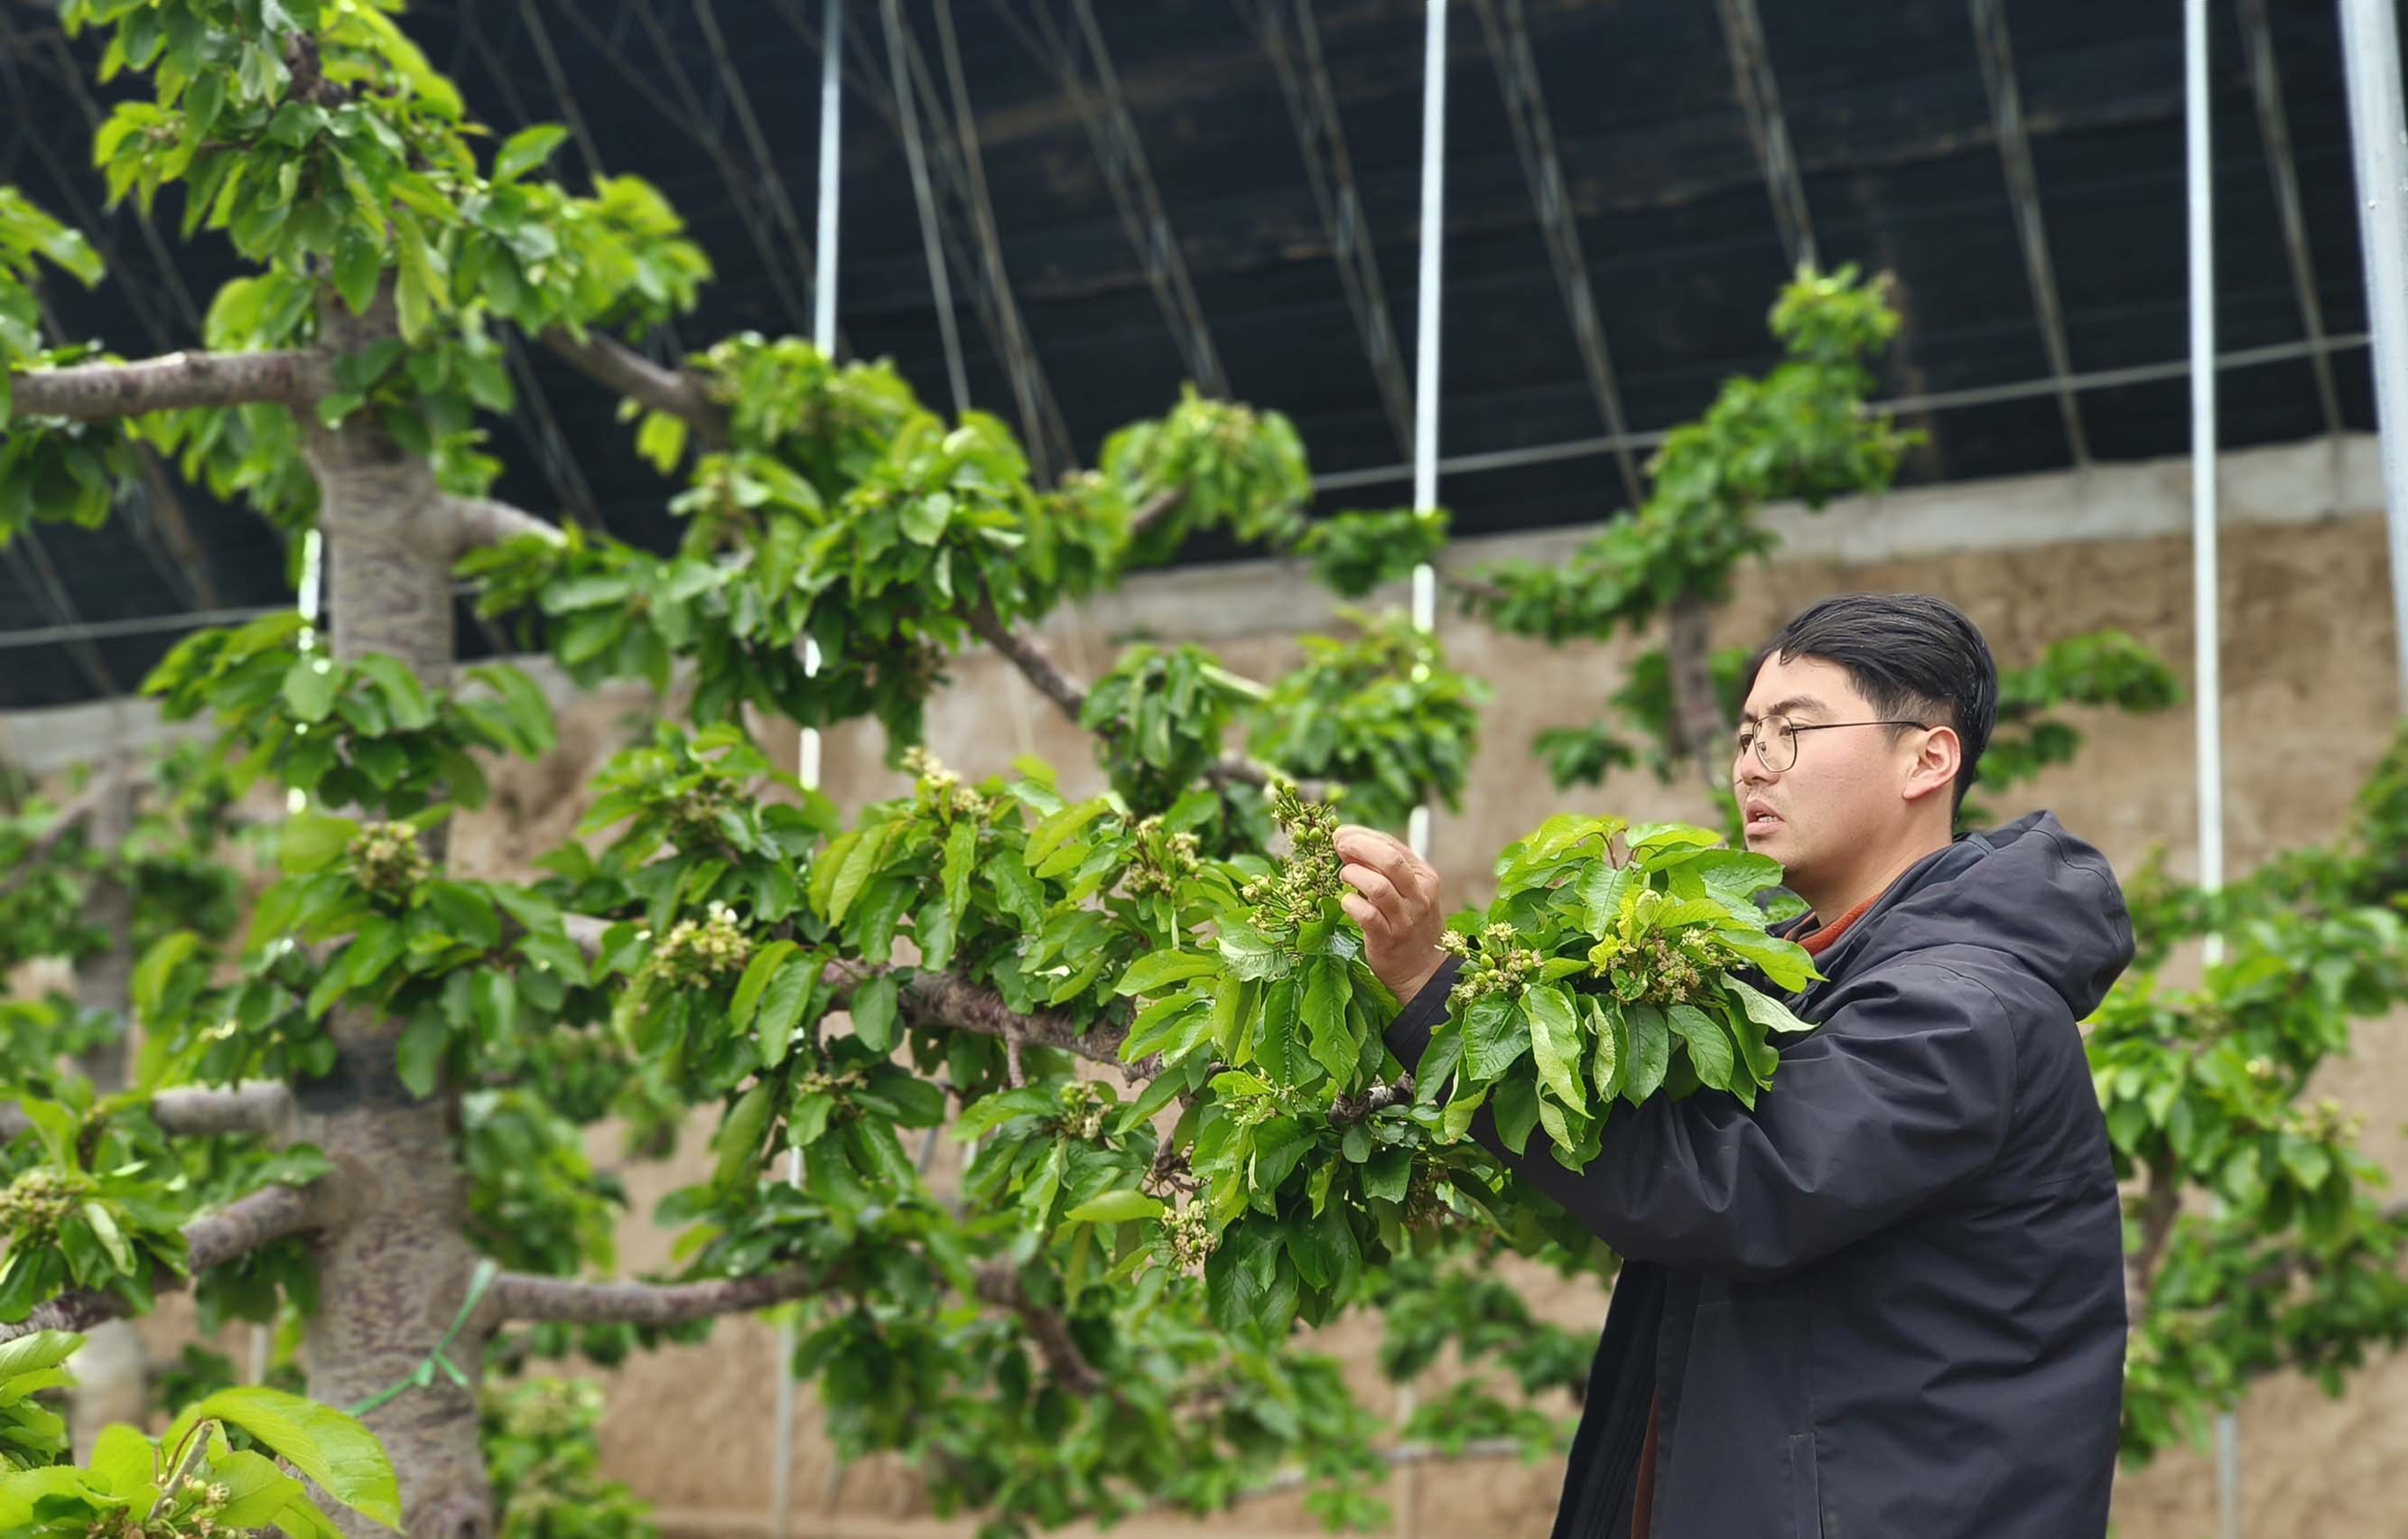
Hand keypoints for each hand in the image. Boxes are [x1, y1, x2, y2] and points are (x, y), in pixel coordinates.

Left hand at [1334, 824, 1447, 1004]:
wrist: (1424, 970)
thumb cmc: (1409, 923)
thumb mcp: (1408, 891)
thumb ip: (1384, 868)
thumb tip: (1348, 843)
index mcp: (1425, 877)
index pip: (1393, 846)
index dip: (1363, 836)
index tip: (1342, 834)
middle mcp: (1419, 896)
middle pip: (1389, 861)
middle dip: (1359, 847)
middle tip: (1338, 846)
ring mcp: (1405, 919)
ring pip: (1378, 887)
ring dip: (1354, 875)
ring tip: (1344, 876)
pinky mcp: (1389, 940)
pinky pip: (1367, 916)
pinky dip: (1351, 904)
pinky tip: (1346, 902)